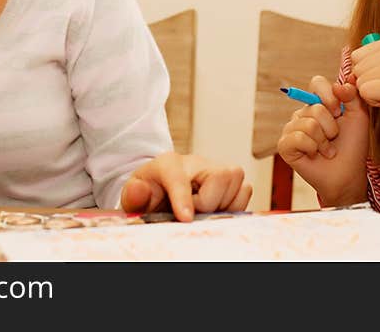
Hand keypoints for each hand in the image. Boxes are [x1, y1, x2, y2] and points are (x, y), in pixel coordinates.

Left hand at [120, 152, 251, 220]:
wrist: (163, 190)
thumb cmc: (151, 192)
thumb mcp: (135, 195)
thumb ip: (134, 195)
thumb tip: (138, 191)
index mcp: (169, 164)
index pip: (180, 177)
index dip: (184, 198)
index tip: (185, 218)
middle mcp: (197, 162)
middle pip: (220, 176)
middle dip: (208, 202)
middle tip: (192, 213)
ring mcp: (217, 168)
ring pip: (237, 183)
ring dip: (223, 205)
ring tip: (203, 209)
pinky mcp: (233, 179)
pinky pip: (246, 191)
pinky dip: (234, 205)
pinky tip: (216, 209)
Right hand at [277, 75, 368, 206]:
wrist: (348, 174)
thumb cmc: (352, 146)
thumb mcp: (358, 117)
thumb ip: (352, 96)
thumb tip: (339, 84)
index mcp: (318, 104)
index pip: (316, 83)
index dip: (329, 95)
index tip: (339, 112)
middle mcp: (302, 114)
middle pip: (314, 108)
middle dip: (331, 126)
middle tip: (334, 138)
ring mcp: (291, 129)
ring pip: (308, 124)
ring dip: (324, 141)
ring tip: (327, 149)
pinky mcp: (285, 145)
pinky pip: (298, 138)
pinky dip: (312, 148)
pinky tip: (315, 155)